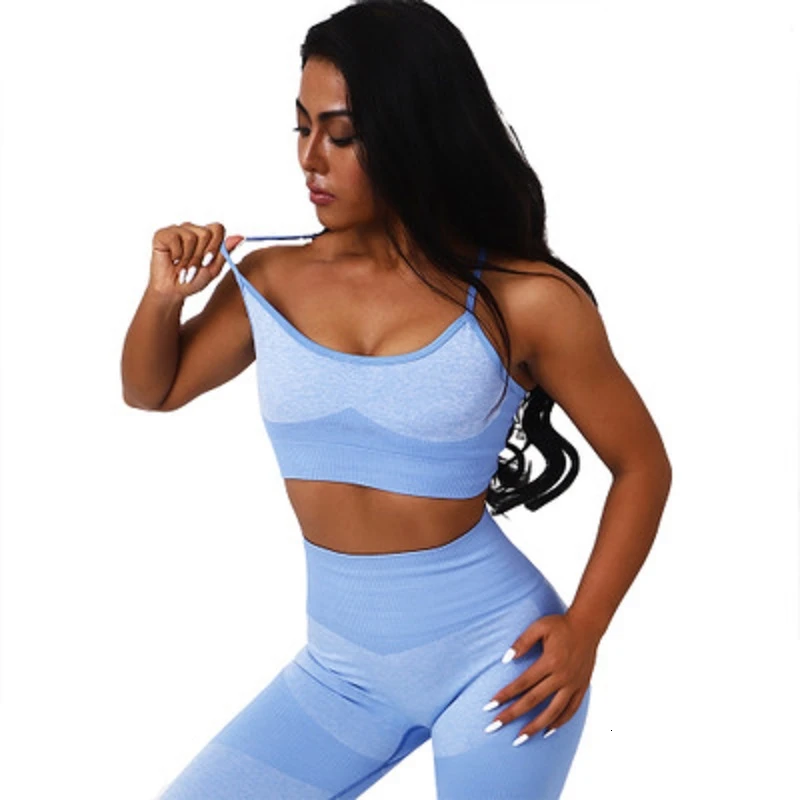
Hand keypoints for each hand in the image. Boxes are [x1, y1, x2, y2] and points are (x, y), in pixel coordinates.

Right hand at [149, 221, 245, 298]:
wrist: (173, 291)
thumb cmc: (193, 279)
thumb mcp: (214, 268)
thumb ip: (226, 252)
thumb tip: (241, 237)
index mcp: (206, 235)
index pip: (218, 228)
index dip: (215, 246)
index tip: (208, 261)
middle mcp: (192, 229)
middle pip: (206, 233)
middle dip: (200, 256)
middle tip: (192, 268)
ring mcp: (177, 230)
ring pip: (191, 237)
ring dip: (188, 258)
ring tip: (183, 267)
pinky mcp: (162, 234)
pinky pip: (175, 238)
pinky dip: (176, 255)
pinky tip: (173, 260)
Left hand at [482, 612, 598, 744]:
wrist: (588, 626)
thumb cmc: (560, 624)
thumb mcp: (539, 626)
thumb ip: (522, 642)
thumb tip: (506, 659)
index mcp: (550, 661)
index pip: (522, 683)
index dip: (505, 695)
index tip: (489, 706)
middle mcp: (562, 676)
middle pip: (533, 701)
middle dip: (512, 715)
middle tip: (494, 726)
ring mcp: (573, 684)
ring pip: (553, 711)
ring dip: (535, 726)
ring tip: (520, 738)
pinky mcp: (581, 687)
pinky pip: (571, 710)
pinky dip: (560, 722)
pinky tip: (547, 731)